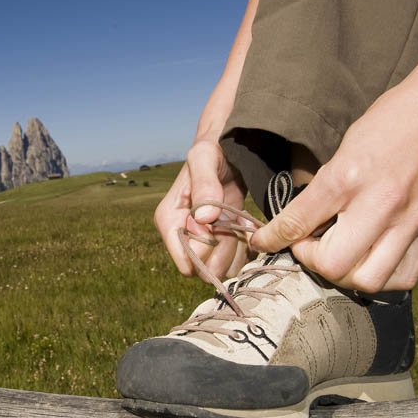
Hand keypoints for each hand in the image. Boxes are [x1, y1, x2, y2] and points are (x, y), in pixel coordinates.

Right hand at [156, 141, 250, 281]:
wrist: (228, 147)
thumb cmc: (213, 149)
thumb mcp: (205, 158)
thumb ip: (204, 185)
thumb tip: (204, 219)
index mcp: (169, 220)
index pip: (185, 260)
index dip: (207, 252)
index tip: (222, 228)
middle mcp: (181, 234)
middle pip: (203, 269)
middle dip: (225, 254)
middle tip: (239, 228)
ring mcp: (200, 239)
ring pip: (220, 269)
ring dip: (238, 252)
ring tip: (245, 226)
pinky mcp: (219, 239)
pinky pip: (232, 261)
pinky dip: (244, 250)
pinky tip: (249, 229)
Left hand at [250, 74, 417, 291]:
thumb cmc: (392, 120)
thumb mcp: (344, 147)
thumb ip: (323, 187)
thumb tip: (298, 223)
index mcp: (348, 178)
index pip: (297, 223)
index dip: (271, 239)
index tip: (261, 242)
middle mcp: (380, 205)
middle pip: (332, 265)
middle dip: (311, 260)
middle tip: (309, 244)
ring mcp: (410, 223)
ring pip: (367, 281)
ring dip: (345, 274)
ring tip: (340, 254)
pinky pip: (402, 278)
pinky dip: (380, 277)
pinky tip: (369, 259)